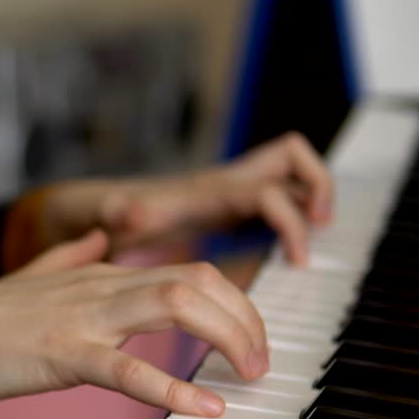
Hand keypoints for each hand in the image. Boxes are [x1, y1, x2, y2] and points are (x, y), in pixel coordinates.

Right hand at [0, 230, 268, 415]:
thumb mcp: (32, 277)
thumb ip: (68, 257)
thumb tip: (95, 238)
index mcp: (100, 274)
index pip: (191, 272)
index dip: (235, 302)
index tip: (251, 339)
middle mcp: (101, 285)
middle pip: (199, 280)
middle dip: (247, 318)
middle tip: (261, 363)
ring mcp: (82, 317)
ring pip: (176, 305)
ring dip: (228, 338)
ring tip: (249, 376)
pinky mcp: (61, 354)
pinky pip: (127, 369)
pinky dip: (173, 389)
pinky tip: (203, 410)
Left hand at [38, 132, 332, 264]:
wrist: (95, 209)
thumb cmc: (107, 214)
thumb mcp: (110, 216)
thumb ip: (117, 213)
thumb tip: (128, 212)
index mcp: (206, 190)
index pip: (266, 191)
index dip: (289, 221)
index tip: (298, 259)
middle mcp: (225, 183)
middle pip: (292, 159)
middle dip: (319, 187)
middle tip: (323, 231)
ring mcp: (230, 192)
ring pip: (289, 176)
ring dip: (311, 199)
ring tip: (313, 243)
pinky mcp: (229, 208)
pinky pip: (276, 200)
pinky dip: (292, 218)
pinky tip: (289, 254)